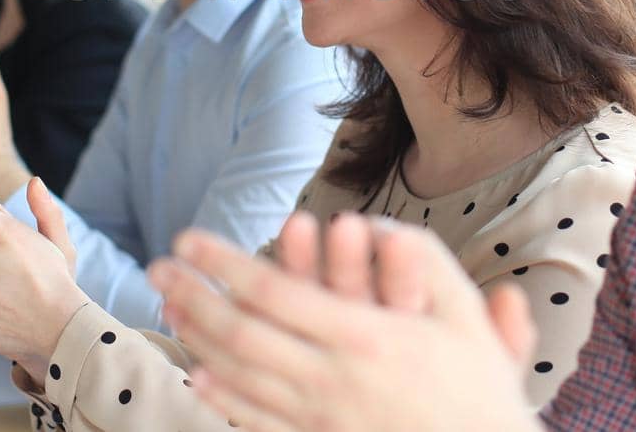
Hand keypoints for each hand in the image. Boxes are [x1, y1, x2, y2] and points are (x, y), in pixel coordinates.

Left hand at [147, 216, 540, 431]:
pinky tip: (200, 374)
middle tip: (157, 267)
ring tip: (168, 307)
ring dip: (197, 339)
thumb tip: (380, 224)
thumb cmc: (478, 386)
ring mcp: (321, 418)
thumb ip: (426, 263)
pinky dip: (223, 397)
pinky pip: (258, 421)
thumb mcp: (465, 316)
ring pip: (241, 377)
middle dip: (193, 295)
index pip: (274, 292)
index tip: (189, 238)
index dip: (223, 263)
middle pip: (242, 334)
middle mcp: (333, 379)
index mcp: (366, 337)